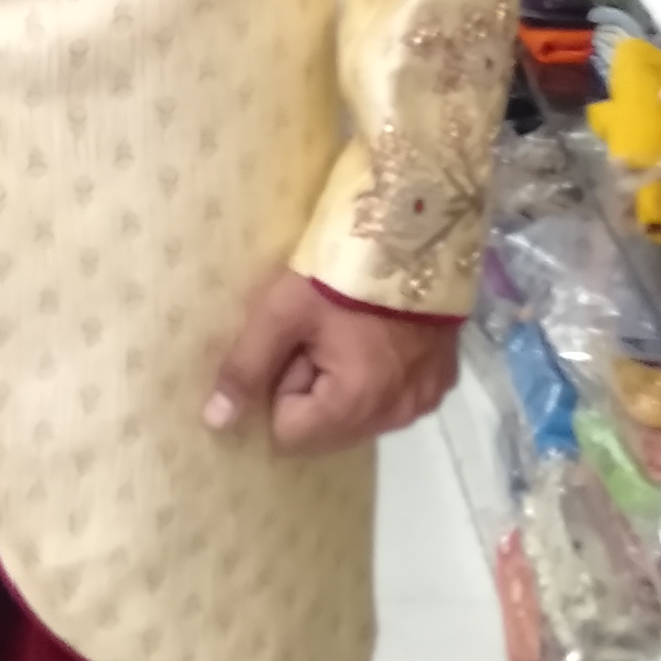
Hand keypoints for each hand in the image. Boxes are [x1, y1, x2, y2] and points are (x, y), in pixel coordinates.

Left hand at [204, 270, 461, 457]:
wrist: (418, 228)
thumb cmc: (341, 270)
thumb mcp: (282, 312)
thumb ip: (246, 368)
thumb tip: (216, 421)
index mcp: (356, 403)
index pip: (290, 432)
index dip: (282, 387)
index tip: (298, 344)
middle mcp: (397, 415)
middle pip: (327, 431)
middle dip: (313, 391)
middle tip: (323, 335)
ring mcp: (424, 400)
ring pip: (359, 418)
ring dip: (345, 386)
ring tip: (352, 332)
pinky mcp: (443, 381)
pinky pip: (393, 399)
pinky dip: (379, 377)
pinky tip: (380, 336)